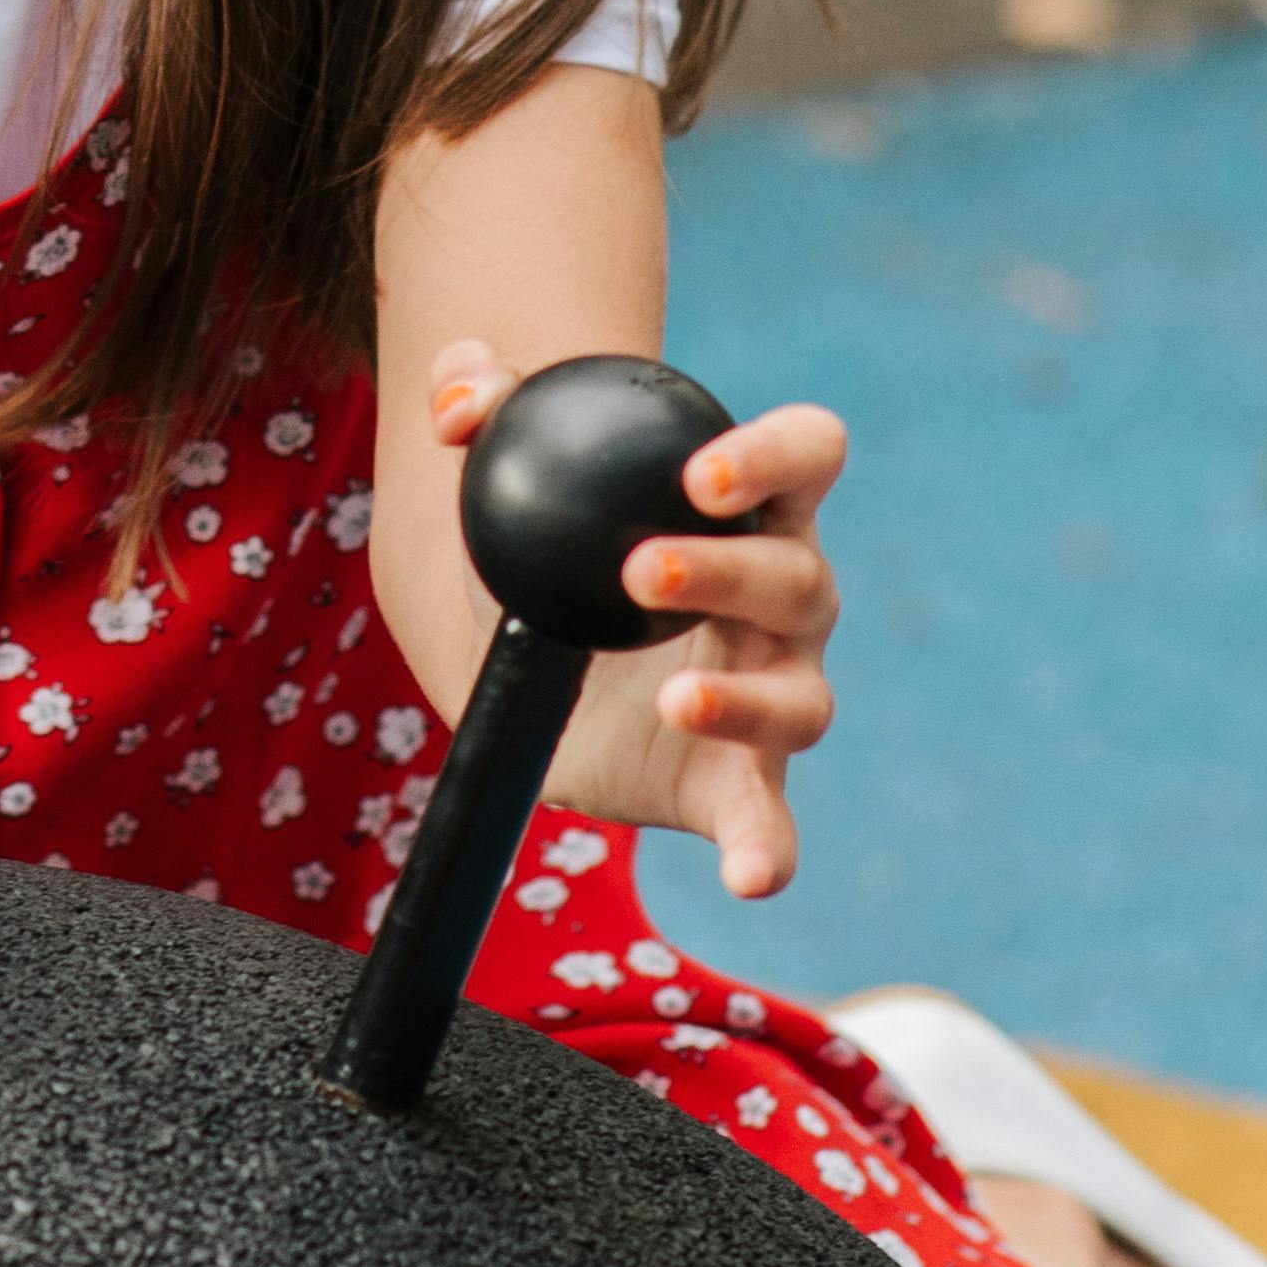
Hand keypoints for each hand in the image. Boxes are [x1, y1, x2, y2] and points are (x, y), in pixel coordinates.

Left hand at [417, 339, 846, 900]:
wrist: (531, 648)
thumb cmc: (552, 536)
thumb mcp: (512, 469)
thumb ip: (481, 406)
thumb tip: (459, 389)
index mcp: (750, 505)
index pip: (807, 455)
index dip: (774, 456)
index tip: (699, 473)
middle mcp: (784, 600)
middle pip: (797, 576)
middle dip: (728, 570)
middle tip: (636, 572)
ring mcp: (772, 694)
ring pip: (802, 698)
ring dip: (746, 700)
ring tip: (671, 696)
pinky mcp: (738, 786)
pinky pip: (770, 823)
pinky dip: (770, 850)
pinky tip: (750, 878)